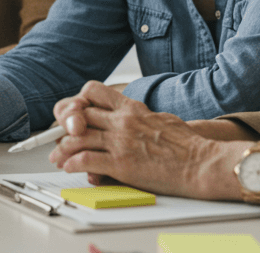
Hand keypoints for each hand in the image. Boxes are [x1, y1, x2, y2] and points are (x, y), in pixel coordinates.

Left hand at [46, 80, 245, 199]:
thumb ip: (140, 118)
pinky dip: (73, 163)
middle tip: (58, 138)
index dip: (78, 101)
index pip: (93, 91)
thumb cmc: (188, 145)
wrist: (202, 163)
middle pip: (79, 114)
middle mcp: (123, 121)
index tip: (74, 113)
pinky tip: (70, 167)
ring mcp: (121, 142)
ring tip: (57, 157)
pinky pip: (86, 160)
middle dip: (64, 127)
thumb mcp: (161, 119)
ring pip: (78, 137)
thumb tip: (130, 121)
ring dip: (62, 149)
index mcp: (133, 107)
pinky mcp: (122, 164)